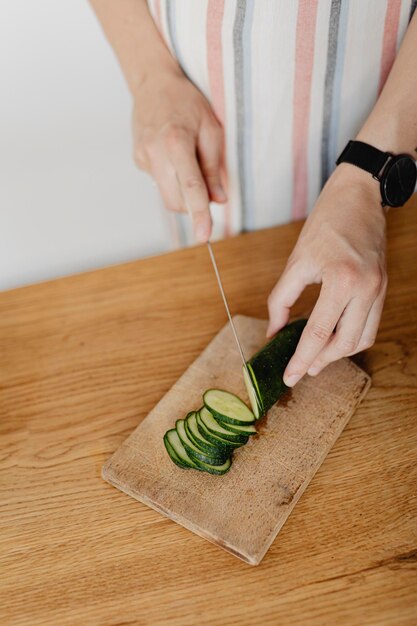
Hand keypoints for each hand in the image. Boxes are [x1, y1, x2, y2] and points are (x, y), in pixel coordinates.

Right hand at [132, 69, 226, 241]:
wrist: (153, 83)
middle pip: (176, 201)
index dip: (200, 214)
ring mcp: (143, 158)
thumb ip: (214, 167)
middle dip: (193, 205)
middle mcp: (155, 153)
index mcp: (177, 143)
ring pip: (166, 195)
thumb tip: (219, 200)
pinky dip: (171, 177)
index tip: (204, 236)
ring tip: (187, 160)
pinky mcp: (137, 160)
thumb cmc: (186, 102)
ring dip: (182, 191)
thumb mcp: (211, 128)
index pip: (191, 188)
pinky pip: (159, 182)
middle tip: (207, 186)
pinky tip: (172, 153)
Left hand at [267, 164, 387, 385]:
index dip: (301, 359)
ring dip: (338, 354)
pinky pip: (370, 325)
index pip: (318, 333)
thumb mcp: (296, 261)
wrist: (360, 197)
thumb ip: (281, 300)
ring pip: (362, 339)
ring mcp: (379, 289)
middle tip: (300, 370)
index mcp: (342, 280)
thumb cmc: (326, 223)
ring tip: (316, 359)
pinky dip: (352, 338)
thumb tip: (273, 332)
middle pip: (344, 343)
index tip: (289, 376)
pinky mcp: (383, 288)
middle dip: (321, 362)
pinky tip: (333, 340)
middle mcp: (366, 289)